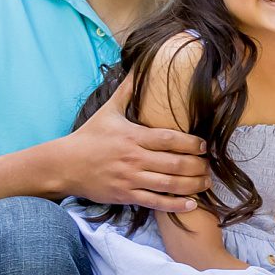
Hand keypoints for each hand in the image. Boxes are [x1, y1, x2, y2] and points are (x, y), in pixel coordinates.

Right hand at [58, 79, 210, 209]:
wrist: (64, 165)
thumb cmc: (88, 137)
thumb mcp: (108, 111)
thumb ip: (126, 91)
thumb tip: (137, 69)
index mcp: (133, 136)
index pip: (168, 139)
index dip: (190, 143)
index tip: (204, 145)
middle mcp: (134, 158)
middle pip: (174, 163)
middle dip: (197, 165)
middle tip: (209, 165)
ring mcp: (130, 178)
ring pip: (168, 183)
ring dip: (192, 184)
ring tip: (206, 182)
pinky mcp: (125, 195)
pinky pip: (155, 202)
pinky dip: (175, 204)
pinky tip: (191, 204)